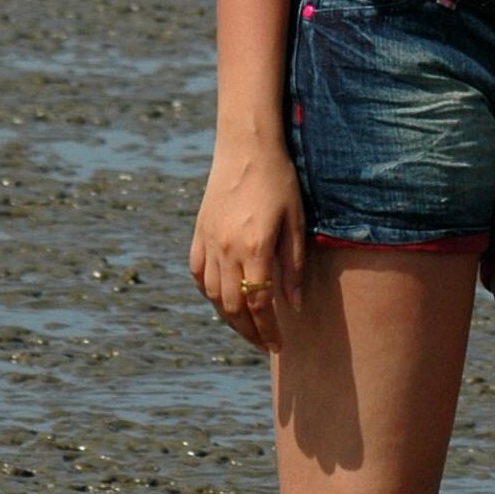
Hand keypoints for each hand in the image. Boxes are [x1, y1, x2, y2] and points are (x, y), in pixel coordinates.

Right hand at [189, 138, 306, 354]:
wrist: (246, 147)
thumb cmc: (279, 181)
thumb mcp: (296, 222)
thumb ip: (293, 266)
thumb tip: (293, 306)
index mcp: (254, 249)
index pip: (259, 304)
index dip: (268, 330)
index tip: (278, 346)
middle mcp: (226, 250)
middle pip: (232, 307)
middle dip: (249, 332)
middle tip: (263, 345)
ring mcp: (208, 242)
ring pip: (213, 295)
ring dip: (229, 317)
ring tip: (247, 327)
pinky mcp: (198, 232)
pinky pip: (198, 274)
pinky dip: (209, 292)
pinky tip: (222, 299)